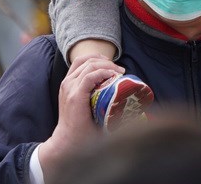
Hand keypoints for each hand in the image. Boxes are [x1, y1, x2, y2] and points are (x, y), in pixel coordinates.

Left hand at [37, 54, 122, 176]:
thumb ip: (115, 120)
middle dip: (107, 64)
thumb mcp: (101, 128)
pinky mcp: (66, 82)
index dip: (107, 71)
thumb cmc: (84, 137)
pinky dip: (90, 60)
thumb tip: (135, 112)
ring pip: (82, 60)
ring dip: (99, 59)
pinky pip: (77, 64)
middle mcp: (69, 87)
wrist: (65, 140)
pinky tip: (101, 63)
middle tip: (120, 71)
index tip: (120, 75)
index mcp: (76, 98)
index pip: (90, 75)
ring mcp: (66, 83)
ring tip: (112, 65)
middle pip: (88, 65)